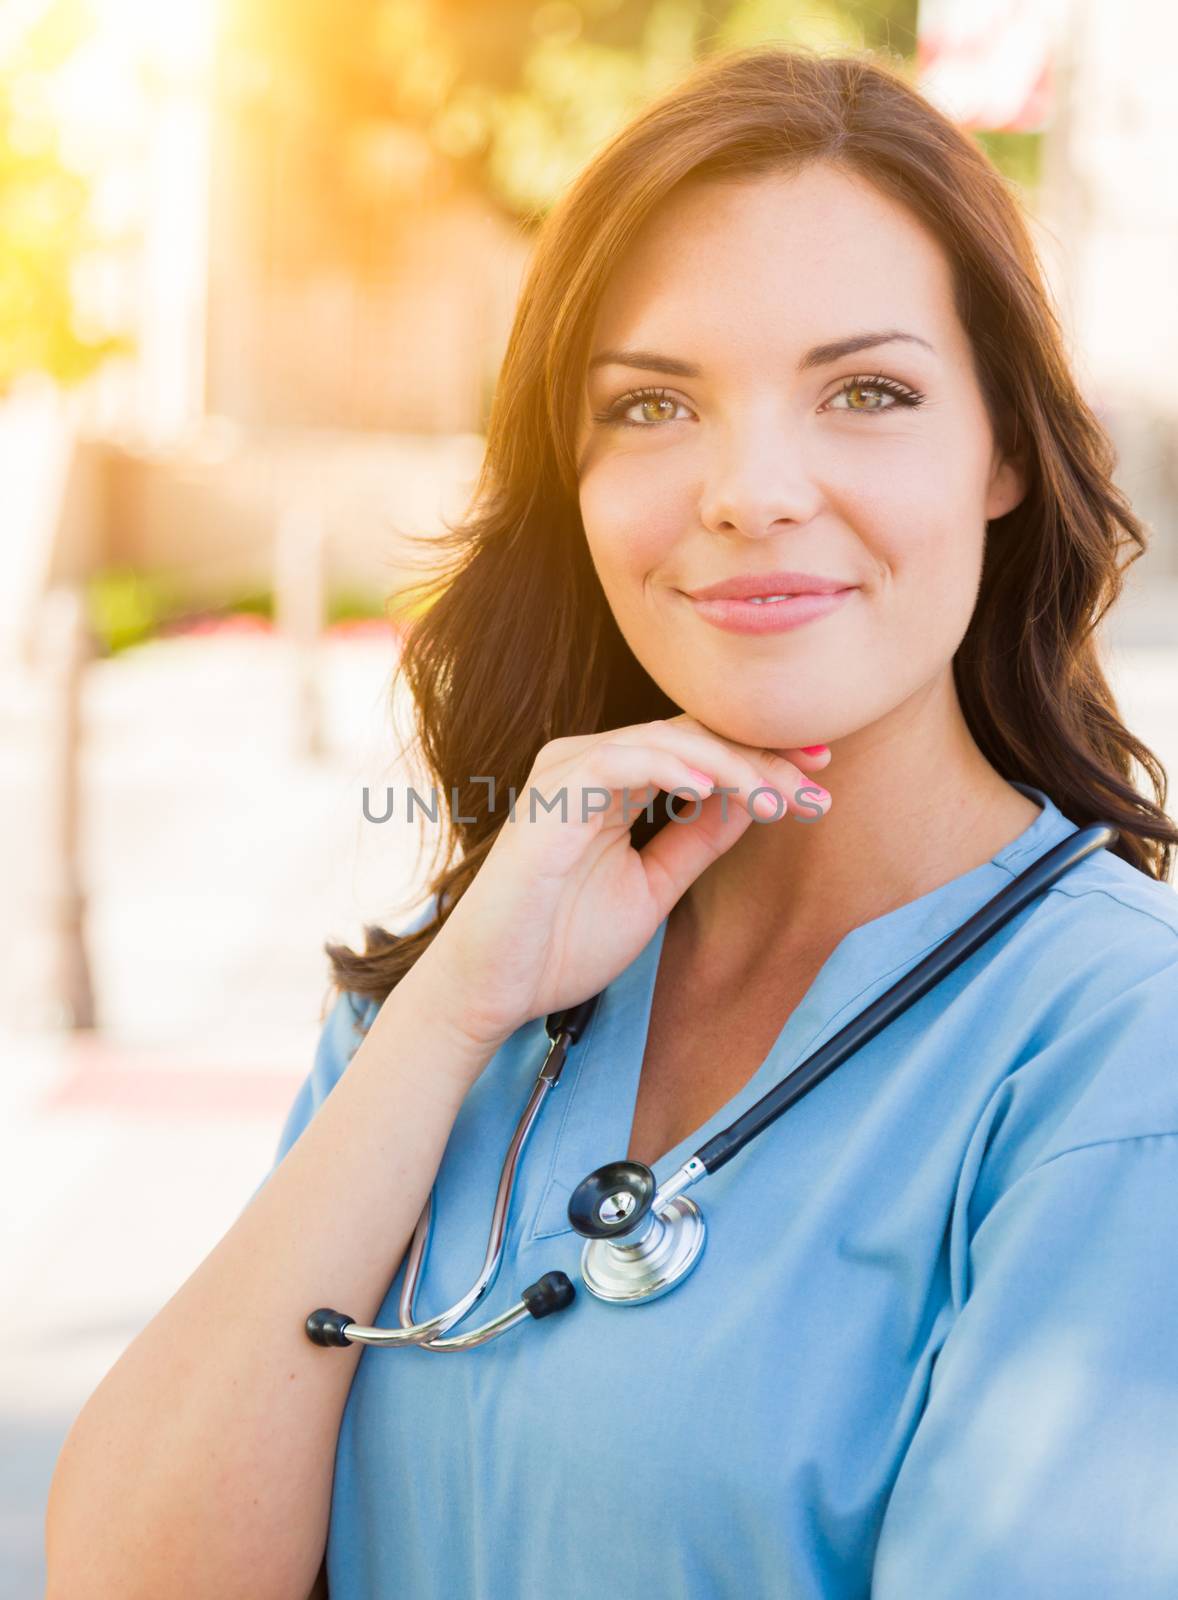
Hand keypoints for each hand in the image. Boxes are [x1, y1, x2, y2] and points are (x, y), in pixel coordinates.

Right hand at [411, 713, 831, 1055]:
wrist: (492, 986)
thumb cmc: (559, 943)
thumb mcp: (653, 887)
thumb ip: (697, 841)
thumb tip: (754, 803)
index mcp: (613, 782)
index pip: (699, 748)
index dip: (762, 758)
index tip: (820, 781)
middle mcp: (591, 764)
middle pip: (693, 735)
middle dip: (763, 755)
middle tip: (821, 779)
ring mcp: (569, 773)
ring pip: (668, 741)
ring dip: (734, 766)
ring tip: (782, 797)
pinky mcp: (553, 796)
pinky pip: (624, 762)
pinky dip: (676, 769)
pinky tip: (720, 789)